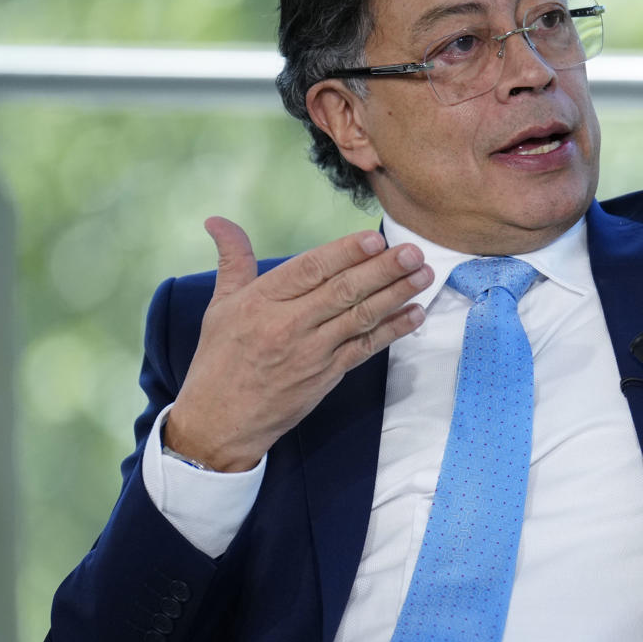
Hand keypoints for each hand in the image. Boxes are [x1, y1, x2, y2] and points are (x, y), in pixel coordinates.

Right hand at [161, 219, 432, 470]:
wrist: (221, 421)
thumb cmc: (221, 359)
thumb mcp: (220, 306)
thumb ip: (233, 260)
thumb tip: (218, 220)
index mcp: (261, 302)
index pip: (310, 270)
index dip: (344, 253)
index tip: (374, 239)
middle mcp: (288, 325)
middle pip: (343, 291)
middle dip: (382, 270)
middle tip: (414, 252)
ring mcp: (312, 352)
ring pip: (360, 318)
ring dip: (396, 295)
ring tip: (424, 275)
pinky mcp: (328, 375)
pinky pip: (366, 348)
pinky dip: (393, 330)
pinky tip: (416, 314)